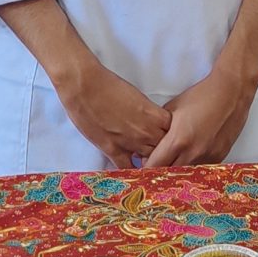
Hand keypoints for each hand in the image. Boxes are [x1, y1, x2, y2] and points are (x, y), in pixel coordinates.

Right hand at [58, 61, 172, 168]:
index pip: (173, 132)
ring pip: (149, 161)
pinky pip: (127, 168)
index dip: (169, 136)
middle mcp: (146, 131)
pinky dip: (130, 171)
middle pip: (164, 148)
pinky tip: (131, 171)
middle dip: (161, 150)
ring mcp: (131, 142)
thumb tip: (148, 121)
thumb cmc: (108, 85)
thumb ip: (147, 112)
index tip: (165, 137)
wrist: (84, 87)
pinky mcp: (113, 150)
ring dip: (147, 161)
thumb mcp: (137, 96)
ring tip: (145, 162)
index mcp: (154, 115)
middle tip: (156, 151)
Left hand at [142, 61, 257, 167]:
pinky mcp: (220, 156)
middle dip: (161, 170)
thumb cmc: (202, 96)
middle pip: (170, 174)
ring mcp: (208, 156)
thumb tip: (152, 140)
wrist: (231, 92)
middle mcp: (193, 152)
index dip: (147, 166)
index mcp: (178, 140)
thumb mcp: (173, 108)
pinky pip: (202, 168)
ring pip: (187, 173)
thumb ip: (161, 128)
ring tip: (175, 158)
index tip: (145, 162)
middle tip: (158, 163)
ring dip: (179, 168)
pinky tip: (192, 155)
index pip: (155, 165)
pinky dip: (194, 165)